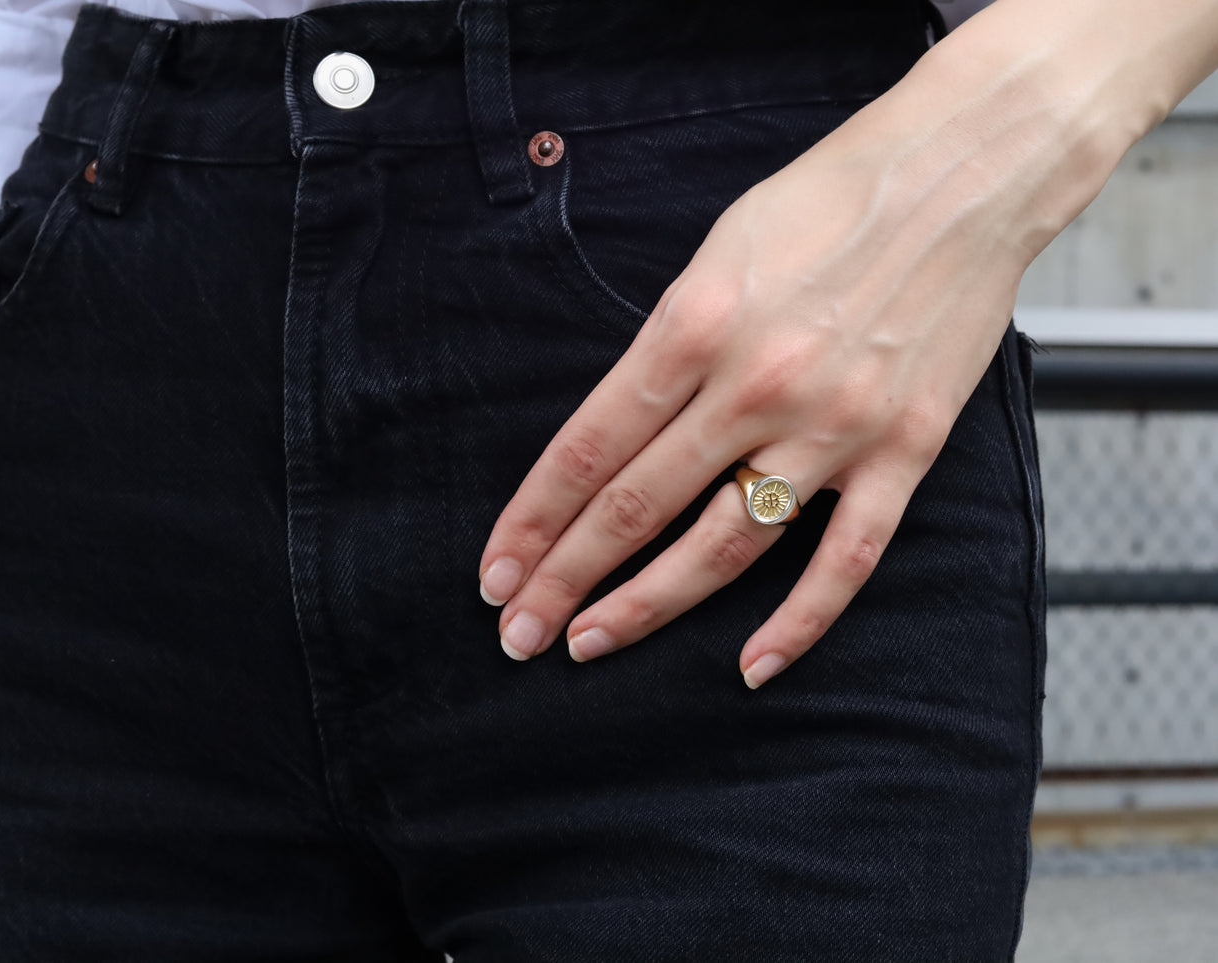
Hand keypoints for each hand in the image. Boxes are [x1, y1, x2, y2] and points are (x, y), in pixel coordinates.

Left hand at [477, 0, 1207, 685]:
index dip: (532, 519)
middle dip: (563, 577)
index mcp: (694, 326)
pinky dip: (797, 622)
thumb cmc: (829, 199)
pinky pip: (844, 560)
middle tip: (515, 634)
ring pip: (723, 546)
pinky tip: (751, 665)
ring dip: (649, 604)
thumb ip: (667, 344)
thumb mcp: (715, 250)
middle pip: (636, 507)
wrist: (966, 173)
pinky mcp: (904, 451)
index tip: (496, 569)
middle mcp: (756, 385)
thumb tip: (619, 428)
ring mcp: (833, 426)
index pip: (588, 448)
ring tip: (589, 642)